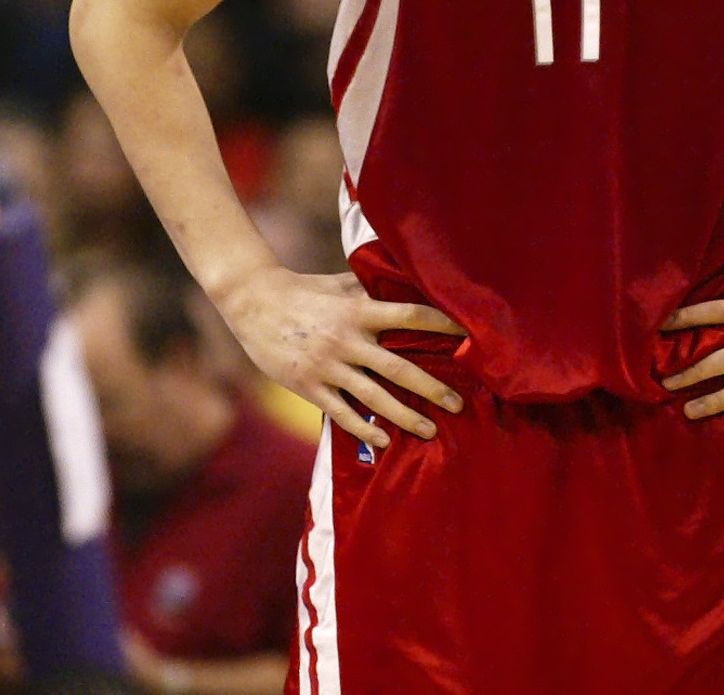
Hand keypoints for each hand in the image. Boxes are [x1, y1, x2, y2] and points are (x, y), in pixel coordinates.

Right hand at [217, 267, 465, 449]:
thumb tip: (411, 284)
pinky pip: (341, 412)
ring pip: (374, 396)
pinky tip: (384, 439)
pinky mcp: (308, 385)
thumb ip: (374, 290)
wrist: (253, 302)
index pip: (411, 316)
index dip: (442, 325)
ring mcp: (327, 366)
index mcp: (359, 311)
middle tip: (458, 404)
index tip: (470, 337)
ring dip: (404, 415)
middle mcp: (347, 340)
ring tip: (430, 430)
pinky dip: (364, 427)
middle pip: (398, 367)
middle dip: (432, 388)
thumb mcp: (343, 284)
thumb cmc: (304, 289)